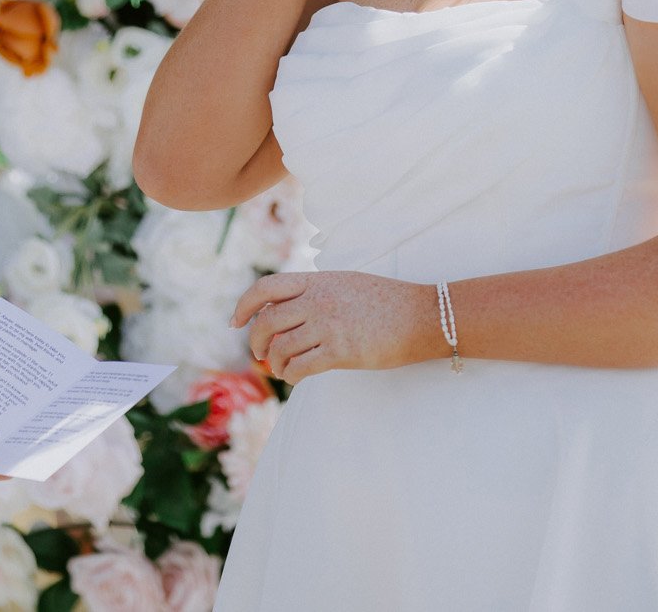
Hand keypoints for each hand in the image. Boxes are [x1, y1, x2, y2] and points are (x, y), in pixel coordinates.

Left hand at [231, 270, 423, 382]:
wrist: (422, 316)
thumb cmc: (387, 302)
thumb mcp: (345, 283)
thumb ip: (315, 292)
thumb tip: (286, 311)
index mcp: (317, 280)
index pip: (265, 288)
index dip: (243, 305)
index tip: (235, 322)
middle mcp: (317, 300)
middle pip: (267, 321)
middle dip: (256, 341)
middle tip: (260, 354)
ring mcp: (328, 325)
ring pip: (280, 348)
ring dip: (275, 363)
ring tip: (282, 368)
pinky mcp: (341, 351)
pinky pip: (300, 368)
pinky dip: (291, 376)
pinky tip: (296, 377)